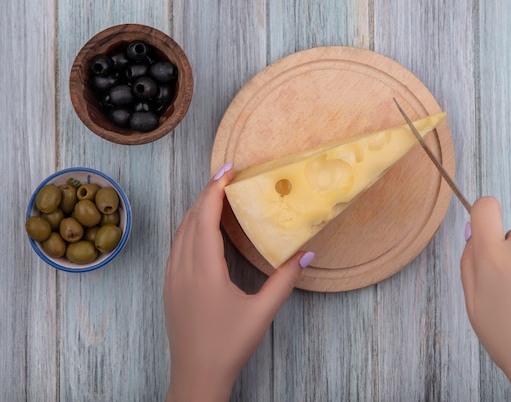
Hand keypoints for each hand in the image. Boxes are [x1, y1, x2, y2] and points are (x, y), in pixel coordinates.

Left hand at [163, 163, 314, 401]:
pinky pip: (176, 246)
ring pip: (180, 231)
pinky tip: (201, 228)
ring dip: (197, 209)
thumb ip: (284, 280)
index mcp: (204, 271)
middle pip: (190, 219)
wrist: (196, 376)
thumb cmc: (229, 346)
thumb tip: (307, 254)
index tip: (228, 169)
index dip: (215, 190)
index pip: (205, 218)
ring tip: (217, 195)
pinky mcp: (169, 286)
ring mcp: (172, 277)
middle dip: (207, 193)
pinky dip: (188, 228)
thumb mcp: (261, 313)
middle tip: (226, 175)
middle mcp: (182, 269)